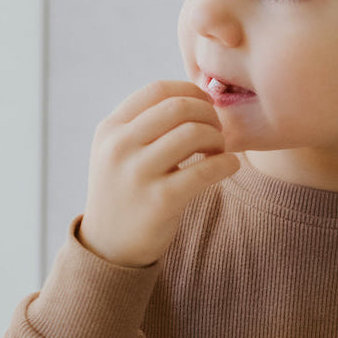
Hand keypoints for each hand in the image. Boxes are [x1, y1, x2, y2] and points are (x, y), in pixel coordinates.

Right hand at [78, 80, 239, 266]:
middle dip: (208, 114)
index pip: (158, 90)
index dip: (190, 91)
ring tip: (218, 151)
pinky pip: (205, 170)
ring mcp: (138, 174)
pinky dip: (226, 163)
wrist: (109, 247)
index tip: (205, 104)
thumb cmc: (124, 192)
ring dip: (217, 138)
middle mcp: (119, 147)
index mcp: (110, 130)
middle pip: (179, 107)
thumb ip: (143, 124)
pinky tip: (228, 166)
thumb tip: (196, 97)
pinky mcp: (160, 200)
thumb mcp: (116, 152)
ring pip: (194, 133)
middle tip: (216, 130)